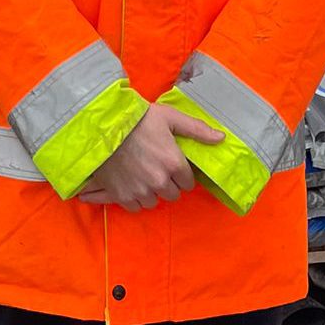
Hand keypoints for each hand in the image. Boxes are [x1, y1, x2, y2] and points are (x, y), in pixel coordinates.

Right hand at [76, 104, 225, 211]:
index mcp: (174, 163)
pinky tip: (131, 184)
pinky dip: (134, 198)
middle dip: (168, 183)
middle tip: (156, 168)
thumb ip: (197, 130)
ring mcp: (140, 190)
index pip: (188, 182)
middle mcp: (159, 181)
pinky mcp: (121, 195)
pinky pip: (135, 207)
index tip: (172, 164)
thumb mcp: (170, 118)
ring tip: (142, 175)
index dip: (181, 173)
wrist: (102, 124)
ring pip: (154, 201)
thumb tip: (221, 138)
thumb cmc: (139, 118)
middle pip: (172, 194)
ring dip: (151, 192)